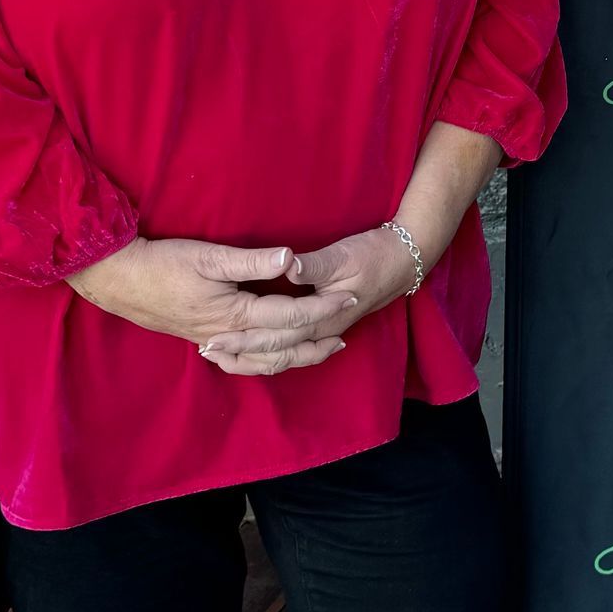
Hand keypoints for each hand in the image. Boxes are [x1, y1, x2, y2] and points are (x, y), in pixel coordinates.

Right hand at [70, 237, 357, 374]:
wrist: (117, 279)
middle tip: (347, 329)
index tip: (348, 298)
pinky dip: (263, 364)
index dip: (322, 308)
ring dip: (296, 357)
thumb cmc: (162, 262)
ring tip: (323, 350)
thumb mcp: (208, 255)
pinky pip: (241, 363)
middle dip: (318, 337)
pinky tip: (274, 360)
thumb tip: (291, 259)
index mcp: (235, 313)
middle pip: (283, 346)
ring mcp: (214, 342)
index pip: (290, 316)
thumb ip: (251, 260)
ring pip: (264, 361)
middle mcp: (228, 335)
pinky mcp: (202, 340)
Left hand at [193, 225, 419, 373]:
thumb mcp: (342, 255)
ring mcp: (327, 329)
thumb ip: (311, 266)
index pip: (276, 334)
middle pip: (275, 350)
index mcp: (323, 315)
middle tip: (205, 349)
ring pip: (286, 355)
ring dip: (254, 356)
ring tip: (223, 357)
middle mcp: (323, 330)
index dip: (243, 337)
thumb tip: (284, 266)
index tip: (213, 336)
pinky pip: (295, 347)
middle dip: (240, 351)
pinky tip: (258, 350)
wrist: (407, 259)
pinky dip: (273, 353)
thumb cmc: (374, 254)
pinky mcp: (327, 323)